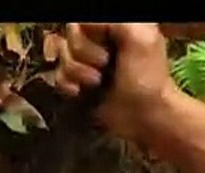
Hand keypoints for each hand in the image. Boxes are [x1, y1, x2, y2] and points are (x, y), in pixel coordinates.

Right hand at [53, 23, 176, 141]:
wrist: (143, 118)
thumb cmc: (146, 80)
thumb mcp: (139, 38)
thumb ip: (113, 22)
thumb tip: (83, 25)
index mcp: (117, 25)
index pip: (83, 21)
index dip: (88, 33)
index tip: (106, 43)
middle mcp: (101, 39)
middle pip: (70, 35)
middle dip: (84, 53)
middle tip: (105, 66)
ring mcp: (88, 62)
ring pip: (62, 55)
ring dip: (78, 72)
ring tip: (97, 83)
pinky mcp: (79, 83)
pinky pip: (58, 76)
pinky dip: (67, 85)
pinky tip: (81, 92)